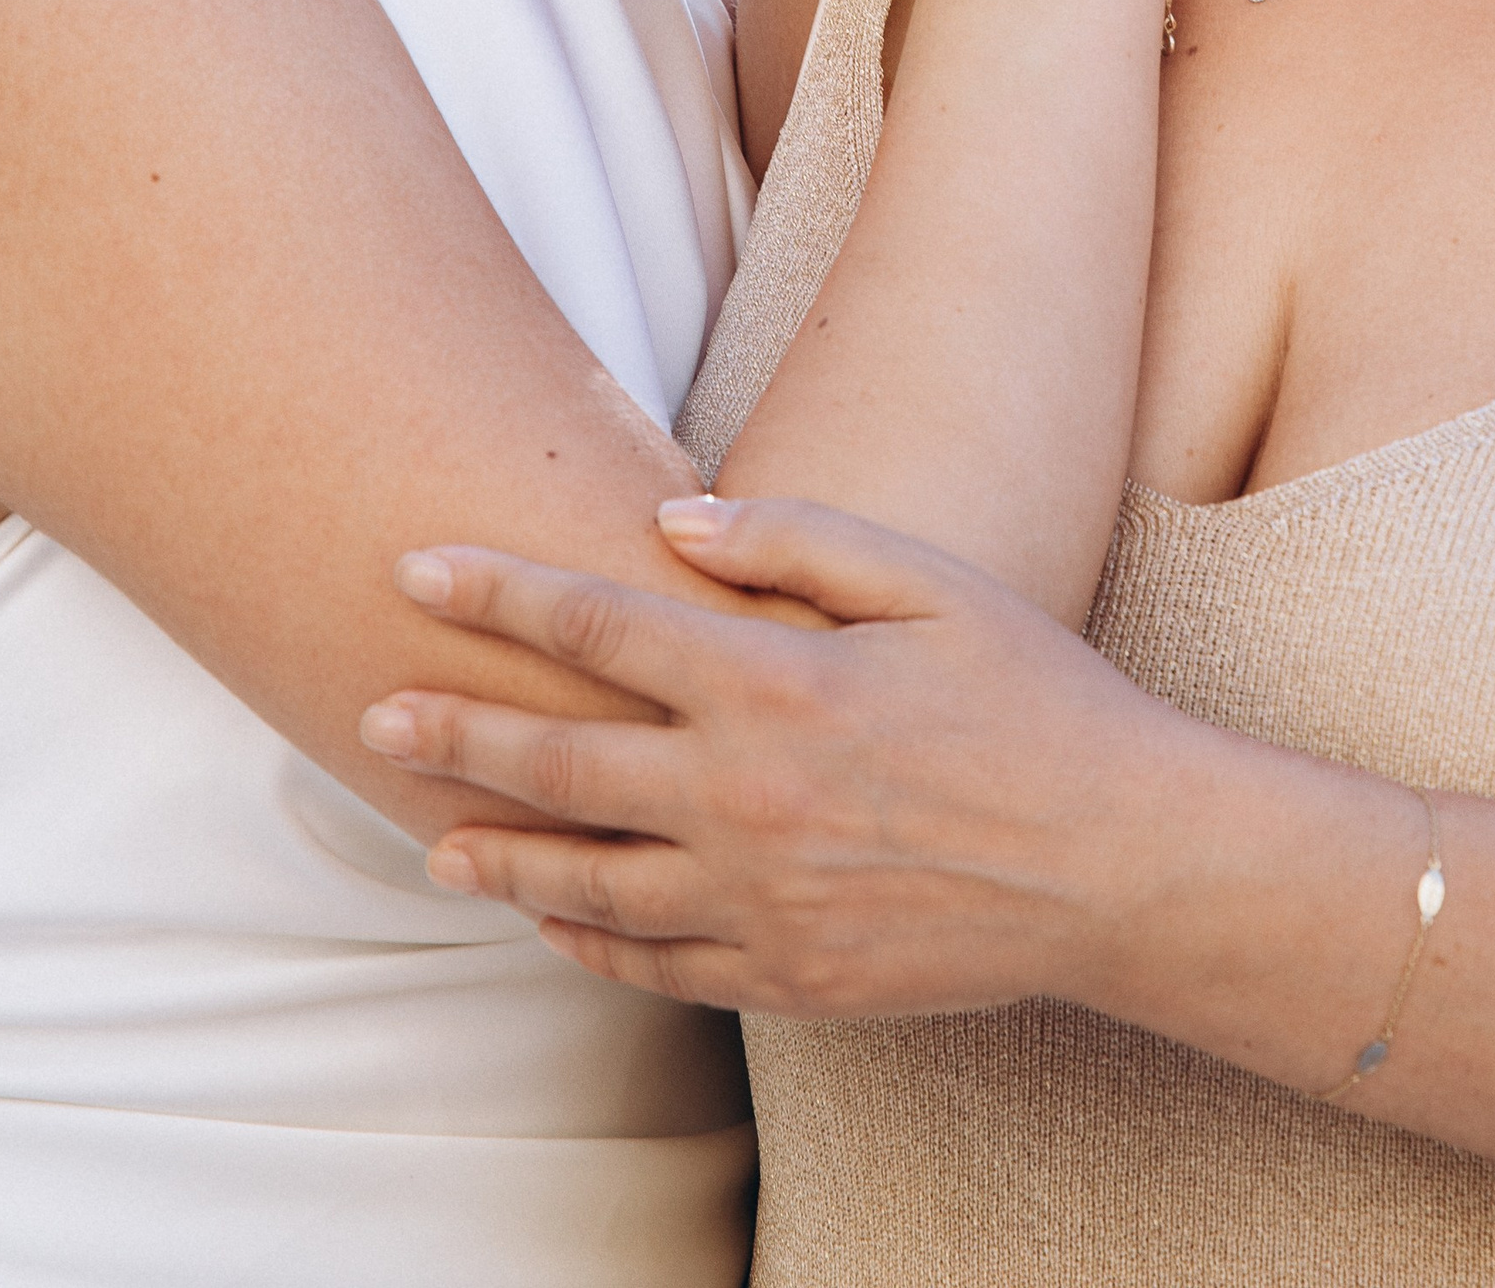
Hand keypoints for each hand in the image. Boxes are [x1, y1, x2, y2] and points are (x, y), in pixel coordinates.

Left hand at [359, 495, 1187, 1016]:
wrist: (1120, 863)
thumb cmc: (1034, 699)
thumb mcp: (931, 581)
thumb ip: (798, 537)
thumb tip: (674, 520)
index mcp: (778, 683)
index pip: (599, 627)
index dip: (496, 594)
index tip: (413, 568)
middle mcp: (750, 796)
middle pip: (563, 762)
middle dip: (457, 732)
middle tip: (375, 713)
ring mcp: (763, 899)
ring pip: (591, 883)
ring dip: (501, 856)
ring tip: (433, 841)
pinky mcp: (789, 975)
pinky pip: (658, 964)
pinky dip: (591, 940)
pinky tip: (554, 918)